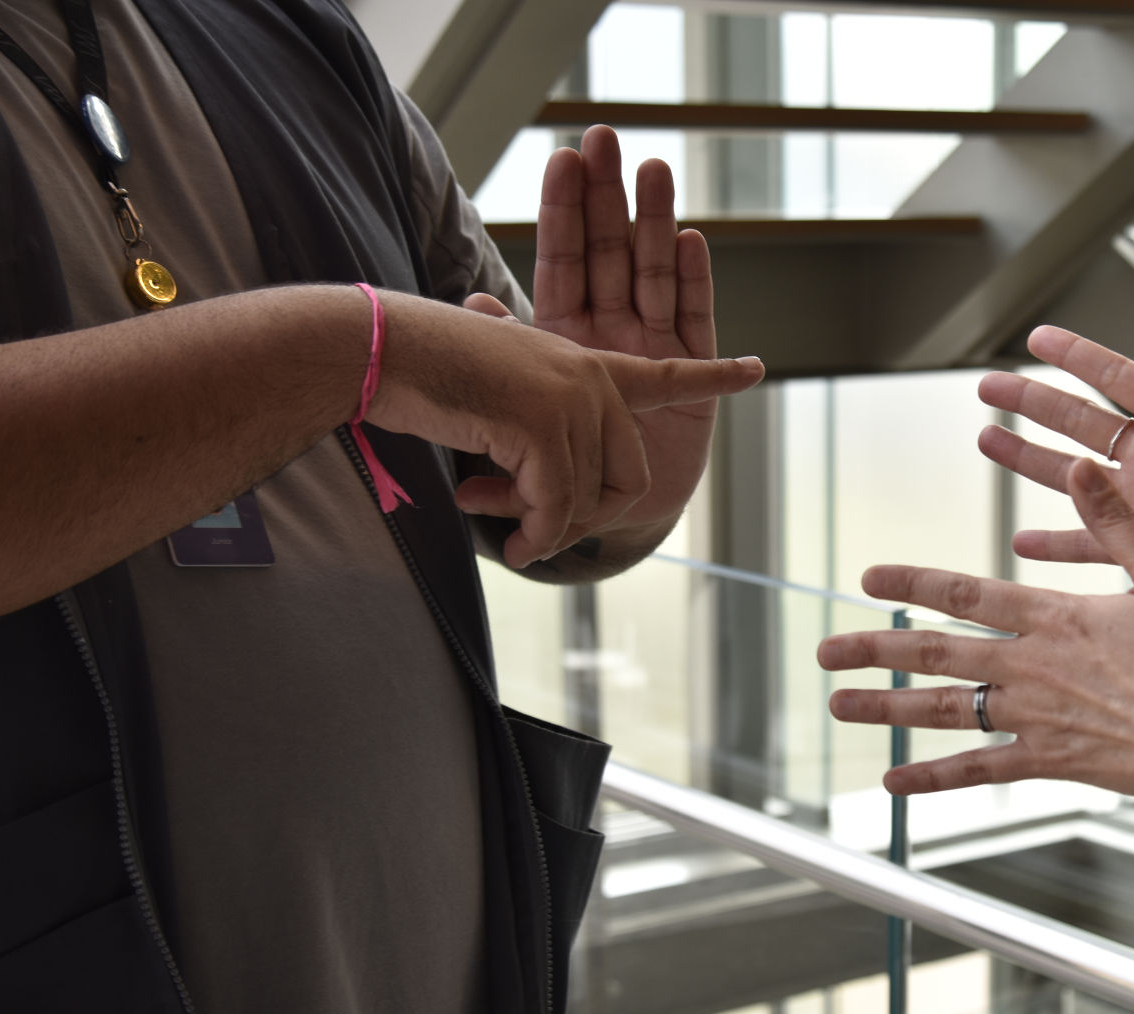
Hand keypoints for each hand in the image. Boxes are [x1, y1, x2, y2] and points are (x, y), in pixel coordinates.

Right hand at [365, 292, 757, 566]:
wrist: (379, 351)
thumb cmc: (423, 376)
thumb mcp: (498, 401)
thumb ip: (533, 439)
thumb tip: (537, 510)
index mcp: (582, 365)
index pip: (662, 374)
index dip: (709, 376)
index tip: (754, 369)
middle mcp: (589, 378)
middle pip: (627, 475)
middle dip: (588, 519)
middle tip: (537, 539)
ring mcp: (572, 397)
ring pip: (586, 498)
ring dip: (545, 530)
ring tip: (502, 533)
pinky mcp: (545, 422)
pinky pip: (557, 505)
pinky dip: (537, 533)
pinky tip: (511, 542)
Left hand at [526, 124, 726, 537]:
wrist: (603, 512)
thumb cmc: (556, 457)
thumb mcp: (516, 411)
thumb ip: (504, 354)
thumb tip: (473, 302)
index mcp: (568, 330)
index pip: (565, 259)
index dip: (564, 210)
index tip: (563, 157)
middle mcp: (612, 326)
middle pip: (611, 250)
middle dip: (607, 195)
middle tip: (604, 139)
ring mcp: (654, 341)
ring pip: (654, 271)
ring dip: (654, 222)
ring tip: (654, 172)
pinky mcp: (689, 369)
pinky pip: (695, 317)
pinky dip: (695, 280)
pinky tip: (692, 240)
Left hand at [817, 460, 1133, 842]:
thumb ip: (1115, 521)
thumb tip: (1080, 465)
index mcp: (1054, 617)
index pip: (963, 592)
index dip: (911, 582)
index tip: (868, 577)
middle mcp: (1029, 668)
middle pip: (932, 652)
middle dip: (872, 649)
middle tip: (824, 650)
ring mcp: (1032, 718)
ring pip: (941, 710)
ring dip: (884, 707)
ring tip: (838, 705)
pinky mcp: (1047, 761)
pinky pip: (977, 770)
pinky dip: (932, 778)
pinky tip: (894, 783)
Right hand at [980, 273, 1133, 638]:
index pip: (1120, 379)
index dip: (1078, 357)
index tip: (1037, 337)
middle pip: (1080, 421)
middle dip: (1032, 402)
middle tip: (987, 385)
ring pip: (1073, 477)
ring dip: (1029, 460)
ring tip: (985, 440)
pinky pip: (1095, 547)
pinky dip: (1057, 547)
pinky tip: (1020, 545)